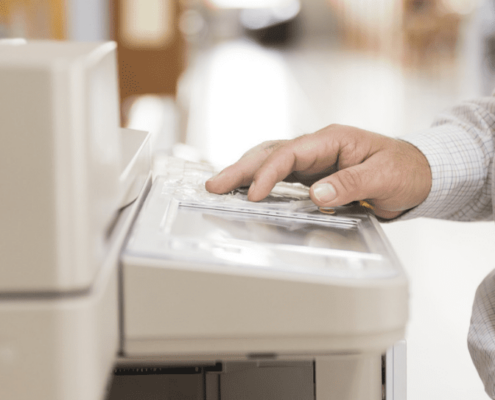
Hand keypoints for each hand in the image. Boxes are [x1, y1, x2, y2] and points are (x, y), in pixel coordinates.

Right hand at [205, 124, 431, 218]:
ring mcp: (313, 161)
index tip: (255, 195)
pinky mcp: (313, 175)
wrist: (417, 175)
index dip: (268, 173)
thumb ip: (351, 183)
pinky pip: (280, 176)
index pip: (290, 154)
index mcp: (332, 140)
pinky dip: (260, 182)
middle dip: (241, 169)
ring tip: (219, 187)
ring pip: (270, 161)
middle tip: (214, 185)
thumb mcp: (385, 176)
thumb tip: (317, 196)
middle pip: (270, 153)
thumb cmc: (405, 171)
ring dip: (244, 174)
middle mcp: (318, 147)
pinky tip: (245, 191)